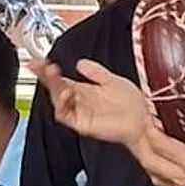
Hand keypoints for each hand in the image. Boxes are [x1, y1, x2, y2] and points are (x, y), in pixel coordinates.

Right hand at [31, 58, 149, 146]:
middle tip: (40, 64)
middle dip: (46, 76)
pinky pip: (65, 115)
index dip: (49, 70)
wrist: (144, 121)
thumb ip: (96, 72)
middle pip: (56, 88)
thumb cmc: (132, 105)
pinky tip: (66, 92)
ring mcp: (80, 113)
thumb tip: (80, 62)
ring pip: (58, 101)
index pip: (61, 79)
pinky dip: (62, 105)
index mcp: (85, 91)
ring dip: (53, 87)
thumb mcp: (113, 81)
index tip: (39, 61)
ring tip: (53, 74)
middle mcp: (80, 102)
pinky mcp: (82, 124)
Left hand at [134, 103, 184, 185]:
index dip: (151, 126)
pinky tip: (157, 154)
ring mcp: (183, 184)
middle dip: (144, 138)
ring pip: (150, 170)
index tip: (151, 113)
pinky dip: (154, 166)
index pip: (160, 143)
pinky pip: (158, 178)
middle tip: (147, 122)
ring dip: (146, 153)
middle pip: (148, 158)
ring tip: (149, 136)